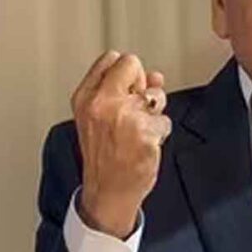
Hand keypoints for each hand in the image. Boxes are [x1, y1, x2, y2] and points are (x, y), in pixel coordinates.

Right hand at [70, 51, 171, 238]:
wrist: (108, 192)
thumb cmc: (105, 157)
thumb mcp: (98, 118)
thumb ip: (123, 90)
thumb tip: (153, 75)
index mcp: (86, 98)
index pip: (112, 58)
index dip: (127, 74)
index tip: (126, 91)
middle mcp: (102, 103)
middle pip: (134, 65)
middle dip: (141, 85)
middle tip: (134, 112)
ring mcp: (124, 117)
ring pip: (156, 95)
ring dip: (154, 113)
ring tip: (138, 132)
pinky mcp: (145, 132)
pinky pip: (165, 120)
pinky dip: (160, 132)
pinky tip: (145, 145)